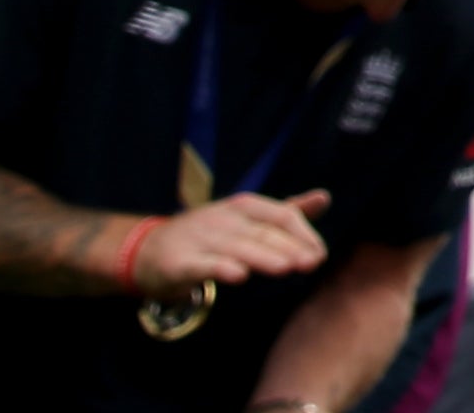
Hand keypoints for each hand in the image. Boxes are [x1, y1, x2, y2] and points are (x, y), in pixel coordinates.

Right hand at [134, 189, 329, 292]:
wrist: (148, 251)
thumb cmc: (208, 236)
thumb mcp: (247, 220)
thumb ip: (285, 212)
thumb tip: (325, 197)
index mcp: (243, 207)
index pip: (280, 215)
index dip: (302, 233)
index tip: (320, 255)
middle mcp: (223, 218)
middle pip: (262, 232)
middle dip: (289, 247)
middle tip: (312, 263)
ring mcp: (199, 238)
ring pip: (237, 247)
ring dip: (263, 256)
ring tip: (287, 267)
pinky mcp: (179, 262)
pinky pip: (202, 264)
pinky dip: (221, 267)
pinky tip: (239, 275)